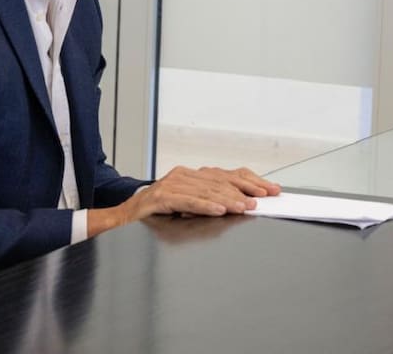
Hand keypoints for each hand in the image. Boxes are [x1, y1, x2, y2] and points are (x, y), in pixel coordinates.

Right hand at [89, 166, 280, 236]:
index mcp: (193, 175)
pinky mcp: (161, 196)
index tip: (270, 190)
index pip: (228, 175)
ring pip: (207, 190)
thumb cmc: (157, 213)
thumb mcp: (188, 205)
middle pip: (221, 181)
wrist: (122, 218)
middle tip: (263, 200)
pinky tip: (219, 210)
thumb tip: (243, 204)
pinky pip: (188, 200)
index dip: (251, 181)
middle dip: (245, 190)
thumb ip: (210, 201)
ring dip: (229, 199)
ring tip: (244, 207)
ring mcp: (172, 183)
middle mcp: (184, 175)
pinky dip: (205, 205)